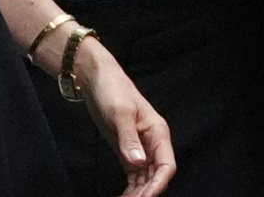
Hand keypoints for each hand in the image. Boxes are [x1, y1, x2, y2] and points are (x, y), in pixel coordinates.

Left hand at [73, 41, 176, 195]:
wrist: (96, 78)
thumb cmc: (112, 89)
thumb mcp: (120, 113)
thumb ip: (129, 139)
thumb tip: (138, 162)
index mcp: (157, 132)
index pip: (166, 165)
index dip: (158, 184)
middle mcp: (152, 142)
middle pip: (156, 174)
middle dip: (146, 192)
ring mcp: (140, 146)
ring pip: (146, 177)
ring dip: (138, 192)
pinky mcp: (127, 149)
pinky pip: (134, 174)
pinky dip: (131, 187)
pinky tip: (124, 196)